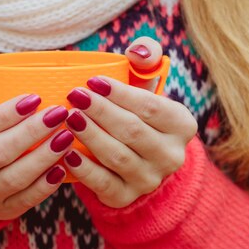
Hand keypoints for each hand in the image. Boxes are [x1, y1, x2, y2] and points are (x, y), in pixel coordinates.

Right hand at [0, 77, 73, 219]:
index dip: (5, 114)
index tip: (34, 98)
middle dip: (31, 132)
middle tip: (59, 113)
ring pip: (14, 178)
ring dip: (43, 157)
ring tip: (66, 137)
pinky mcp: (0, 211)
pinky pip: (25, 200)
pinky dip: (45, 185)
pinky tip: (62, 167)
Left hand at [63, 37, 197, 207]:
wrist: (134, 158)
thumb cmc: (135, 113)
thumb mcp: (145, 86)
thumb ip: (145, 59)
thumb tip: (138, 51)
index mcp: (182, 125)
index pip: (151, 107)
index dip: (121, 93)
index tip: (92, 81)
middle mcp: (171, 156)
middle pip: (133, 131)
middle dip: (101, 112)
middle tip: (74, 96)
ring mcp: (149, 180)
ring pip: (117, 156)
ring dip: (90, 135)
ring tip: (69, 118)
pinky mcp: (125, 197)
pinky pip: (103, 183)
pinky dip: (84, 168)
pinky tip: (66, 153)